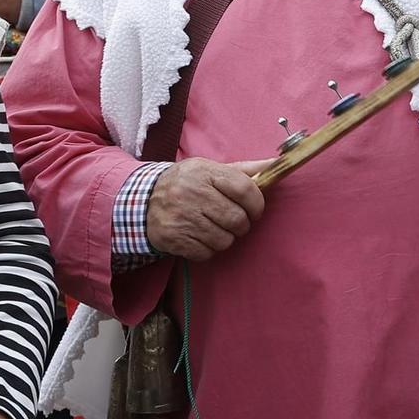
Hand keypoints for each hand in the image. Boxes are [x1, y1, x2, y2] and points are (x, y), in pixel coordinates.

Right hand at [144, 158, 268, 261]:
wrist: (143, 201)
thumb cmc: (186, 184)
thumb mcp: (210, 170)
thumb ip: (243, 171)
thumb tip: (274, 165)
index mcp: (204, 171)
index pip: (245, 189)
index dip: (257, 204)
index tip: (255, 210)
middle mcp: (191, 192)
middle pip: (237, 219)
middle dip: (242, 225)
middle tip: (234, 221)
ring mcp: (181, 217)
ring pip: (224, 240)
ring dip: (225, 238)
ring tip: (214, 228)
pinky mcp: (173, 238)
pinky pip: (207, 253)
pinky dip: (207, 249)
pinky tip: (198, 237)